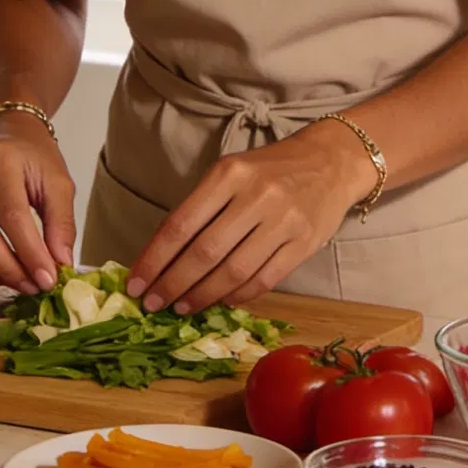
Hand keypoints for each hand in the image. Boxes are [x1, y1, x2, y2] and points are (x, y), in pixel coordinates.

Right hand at [0, 115, 76, 292]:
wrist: (4, 130)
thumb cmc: (33, 156)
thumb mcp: (58, 182)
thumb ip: (61, 223)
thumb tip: (59, 265)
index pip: (12, 216)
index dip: (30, 253)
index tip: (48, 280)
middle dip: (7, 268)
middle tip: (32, 287)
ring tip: (16, 283)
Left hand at [126, 122, 372, 313]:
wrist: (331, 161)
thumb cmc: (271, 169)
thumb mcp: (231, 172)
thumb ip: (201, 208)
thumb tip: (163, 255)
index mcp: (229, 174)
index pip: (181, 223)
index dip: (154, 258)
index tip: (136, 283)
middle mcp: (256, 196)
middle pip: (205, 252)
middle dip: (172, 283)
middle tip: (153, 304)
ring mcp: (284, 221)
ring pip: (233, 271)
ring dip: (202, 295)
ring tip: (182, 306)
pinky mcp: (304, 244)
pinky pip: (264, 280)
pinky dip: (237, 296)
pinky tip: (220, 301)